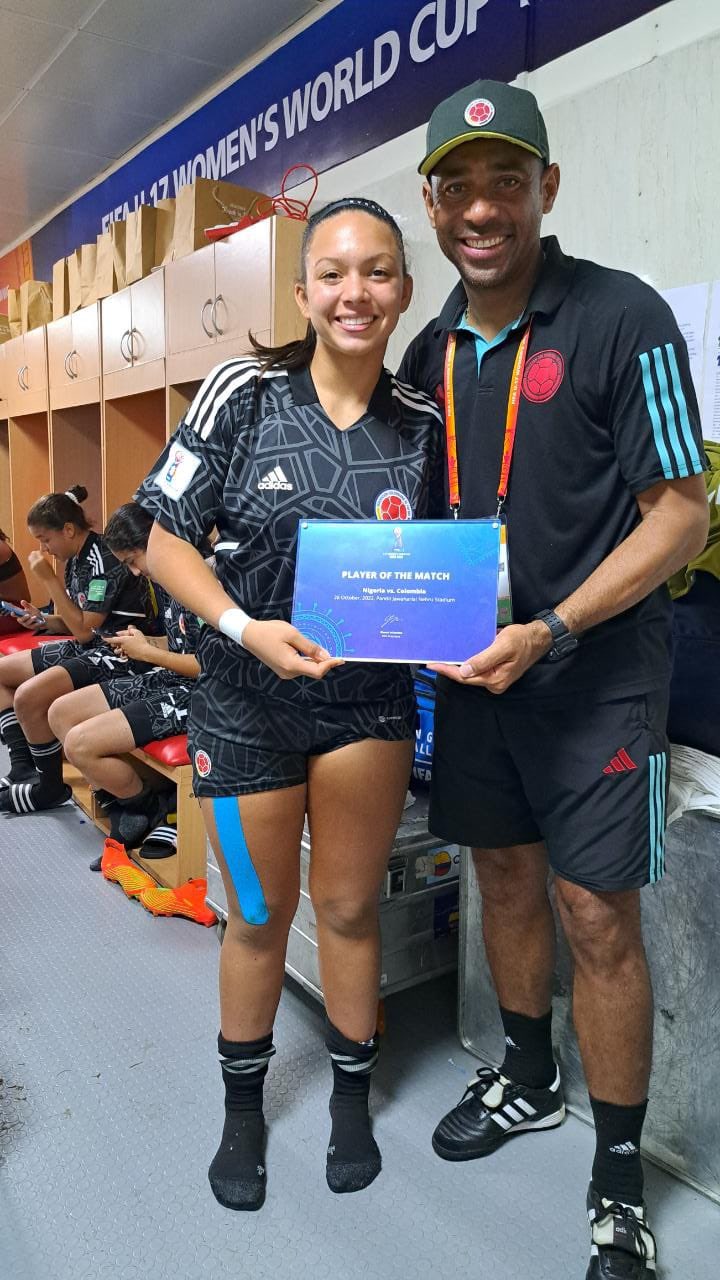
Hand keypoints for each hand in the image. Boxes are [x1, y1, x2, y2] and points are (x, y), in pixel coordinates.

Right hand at [16, 600, 47, 631]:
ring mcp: (27, 625)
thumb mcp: (31, 608)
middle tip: (28, 615)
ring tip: (35, 617)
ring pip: (27, 623)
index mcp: (20, 615)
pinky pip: (34, 626)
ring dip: (31, 620)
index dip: (13, 614)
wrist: (42, 619)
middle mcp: (22, 621)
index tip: (13, 612)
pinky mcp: (32, 627)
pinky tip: (40, 622)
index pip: (15, 615)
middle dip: (24, 618)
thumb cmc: (34, 613)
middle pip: (21, 620)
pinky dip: (37, 623)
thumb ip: (26, 605)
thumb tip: (22, 601)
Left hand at [28, 550, 55, 582]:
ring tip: (36, 559)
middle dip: (34, 553)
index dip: (37, 552)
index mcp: (42, 559)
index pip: (37, 552)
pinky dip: (33, 562)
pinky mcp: (32, 568)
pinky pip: (31, 563)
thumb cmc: (50, 571)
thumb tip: (37, 553)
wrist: (49, 579)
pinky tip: (37, 564)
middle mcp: (37, 561)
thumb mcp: (47, 562)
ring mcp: (34, 565)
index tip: (39, 552)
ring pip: (30, 558)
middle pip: (32, 554)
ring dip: (33, 557)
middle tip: (36, 554)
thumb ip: (41, 557)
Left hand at [105, 625, 153, 661]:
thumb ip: (131, 630)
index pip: (112, 639)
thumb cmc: (142, 643)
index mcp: (123, 640)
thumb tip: (128, 628)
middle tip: (120, 639)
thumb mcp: (137, 633)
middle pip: (114, 645)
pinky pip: (123, 654)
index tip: (102, 637)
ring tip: (123, 646)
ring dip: (119, 648)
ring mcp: (125, 652)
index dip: (106, 638)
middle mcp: (123, 646)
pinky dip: (124, 652)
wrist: (146, 652)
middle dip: (115, 643)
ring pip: (118, 650)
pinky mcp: (128, 656)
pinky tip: (129, 650)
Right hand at [242, 619, 343, 680]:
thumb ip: (310, 647)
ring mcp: (285, 673)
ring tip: (321, 649)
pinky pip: (300, 667)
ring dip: (316, 661)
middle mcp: (288, 673)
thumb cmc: (270, 631)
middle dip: (324, 662)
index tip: (341, 658)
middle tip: (335, 651)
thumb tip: (326, 656)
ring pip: (307, 669)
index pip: (317, 671)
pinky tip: (309, 651)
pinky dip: (307, 660)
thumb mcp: (292, 634)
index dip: (330, 665)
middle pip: (313, 671)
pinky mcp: (283, 670)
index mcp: (291, 664)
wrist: (249, 635)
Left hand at [428, 621, 551, 694]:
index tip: (433, 664)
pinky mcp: (496, 671)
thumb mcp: (503, 647)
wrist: (537, 638)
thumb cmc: (522, 640)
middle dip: (449, 669)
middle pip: (466, 677)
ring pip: (471, 673)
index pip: (465, 677)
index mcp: (495, 679)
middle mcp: (494, 682)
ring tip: (442, 658)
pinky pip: (478, 668)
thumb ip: (484, 660)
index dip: (448, 671)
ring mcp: (495, 678)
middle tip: (433, 661)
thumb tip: (465, 671)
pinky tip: (458, 656)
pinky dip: (467, 662)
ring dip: (457, 666)